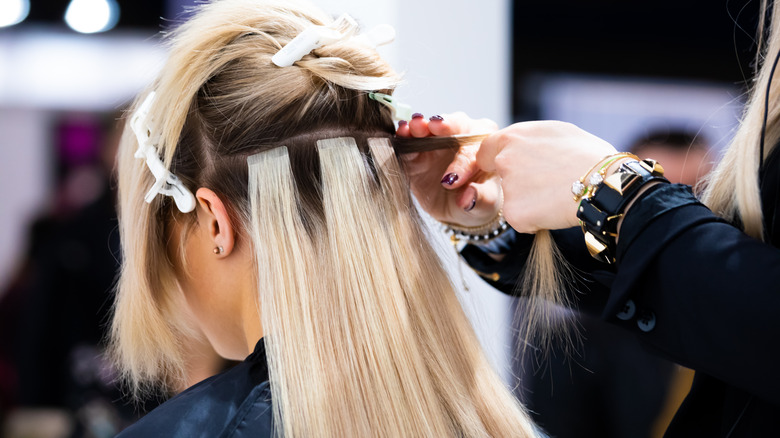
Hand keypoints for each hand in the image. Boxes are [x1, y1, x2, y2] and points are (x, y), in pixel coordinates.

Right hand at [398, 112, 500, 226]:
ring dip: (421, 126)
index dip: (463, 163)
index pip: (476, 149)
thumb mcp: (485, 204)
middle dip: (443, 125)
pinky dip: (404, 137)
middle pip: (455, 124)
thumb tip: (467, 199)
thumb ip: (480, 199)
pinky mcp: (416, 152)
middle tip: (434, 126)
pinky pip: (409, 141)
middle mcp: (462, 136)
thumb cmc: (479, 199)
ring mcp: (437, 142)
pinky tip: (401, 134)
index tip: (452, 180)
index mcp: (485, 146)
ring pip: (430, 127)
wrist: (459, 207)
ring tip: (413, 127)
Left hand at [477, 121, 616, 232]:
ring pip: (512, 198)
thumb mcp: (556, 132)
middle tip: (545, 183)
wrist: (605, 184)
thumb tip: (520, 145)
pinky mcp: (514, 214)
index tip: (513, 168)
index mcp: (512, 137)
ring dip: (528, 200)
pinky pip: (520, 219)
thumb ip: (528, 140)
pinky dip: (534, 219)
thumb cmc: (588, 155)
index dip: (496, 160)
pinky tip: (555, 210)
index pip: (485, 151)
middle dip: (516, 181)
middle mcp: (504, 161)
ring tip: (556, 195)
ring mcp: (508, 188)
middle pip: (500, 176)